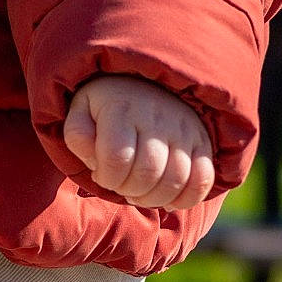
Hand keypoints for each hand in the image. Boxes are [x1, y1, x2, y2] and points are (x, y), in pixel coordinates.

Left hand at [63, 73, 215, 210]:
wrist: (143, 83)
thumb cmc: (106, 106)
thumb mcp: (81, 112)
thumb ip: (78, 136)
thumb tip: (96, 162)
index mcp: (120, 106)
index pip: (116, 158)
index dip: (106, 178)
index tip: (102, 174)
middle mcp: (156, 115)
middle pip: (148, 173)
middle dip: (129, 190)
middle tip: (121, 185)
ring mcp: (183, 128)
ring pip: (176, 180)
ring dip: (154, 198)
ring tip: (140, 191)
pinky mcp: (202, 141)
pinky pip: (203, 179)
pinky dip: (185, 198)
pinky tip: (166, 197)